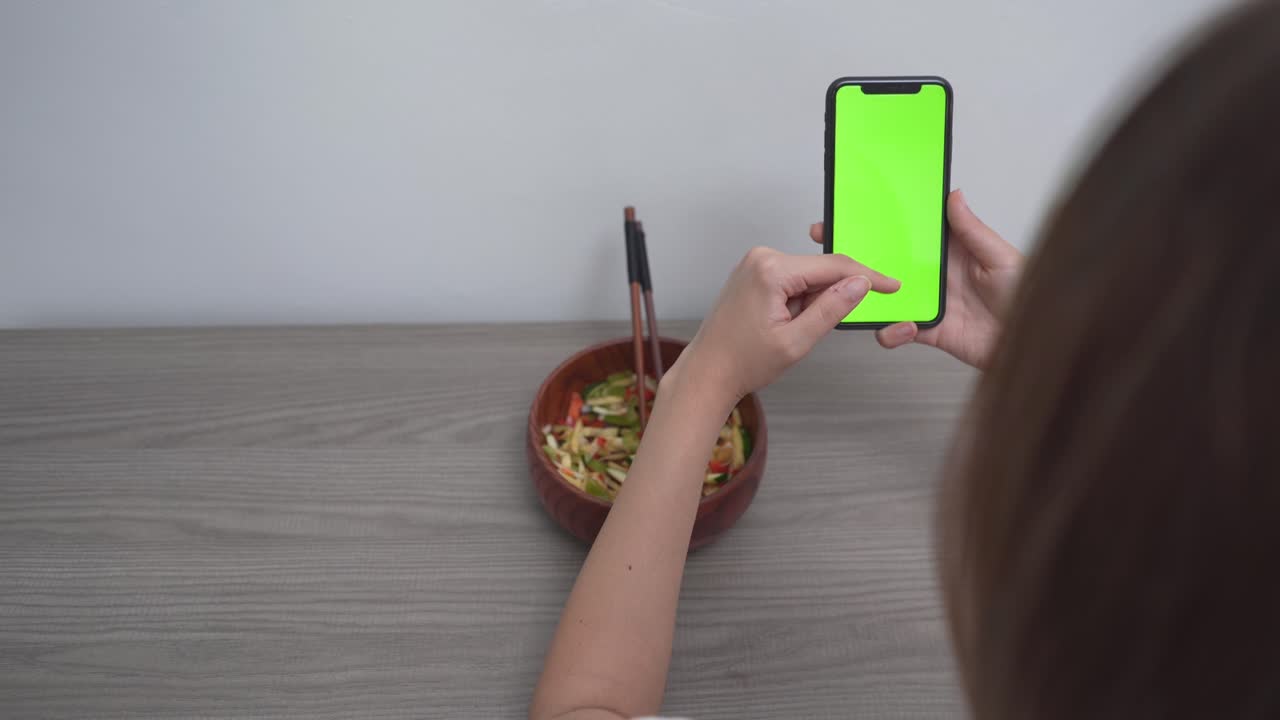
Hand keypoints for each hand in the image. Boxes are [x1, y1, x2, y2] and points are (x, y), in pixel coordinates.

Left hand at [672, 247, 900, 403]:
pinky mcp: (754, 272)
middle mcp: (761, 257)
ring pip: (808, 276)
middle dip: (829, 298)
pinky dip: (799, 300)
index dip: (868, 276)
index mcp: (771, 270)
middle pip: (820, 269)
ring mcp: (755, 263)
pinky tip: (782, 323)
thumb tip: (861, 284)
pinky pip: (792, 279)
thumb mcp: (796, 341)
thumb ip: (832, 309)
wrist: (708, 372)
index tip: (892, 286)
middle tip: (808, 330)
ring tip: (786, 331)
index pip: (834, 266)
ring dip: (811, 302)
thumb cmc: (743, 362)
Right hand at [811, 190, 1022, 368]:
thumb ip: (973, 230)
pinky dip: (891, 331)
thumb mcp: (1001, 257)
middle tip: (831, 240)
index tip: (858, 208)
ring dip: (866, 293)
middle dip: (859, 252)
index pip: (912, 230)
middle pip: (888, 259)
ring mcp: (927, 301)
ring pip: (884, 294)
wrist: (1032, 344)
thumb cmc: (1029, 296)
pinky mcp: (926, 330)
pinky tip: (900, 328)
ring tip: (857, 292)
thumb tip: (954, 196)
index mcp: (951, 250)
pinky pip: (897, 330)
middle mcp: (934, 274)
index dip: (886, 220)